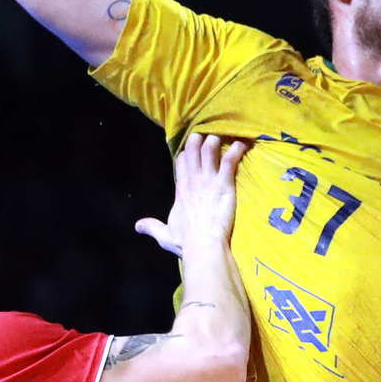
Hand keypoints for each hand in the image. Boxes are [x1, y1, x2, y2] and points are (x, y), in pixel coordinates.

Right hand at [137, 134, 246, 257]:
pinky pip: (230, 161)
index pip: (182, 162)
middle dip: (199, 140)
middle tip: (207, 135)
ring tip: (224, 137)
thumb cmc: (185, 242)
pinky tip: (243, 144)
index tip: (192, 148)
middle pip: (194, 150)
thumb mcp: (163, 234)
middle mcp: (193, 180)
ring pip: (210, 150)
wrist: (202, 245)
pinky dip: (237, 150)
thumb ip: (151, 227)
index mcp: (181, 189)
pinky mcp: (224, 184)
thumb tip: (137, 226)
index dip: (187, 153)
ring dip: (216, 141)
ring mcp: (208, 180)